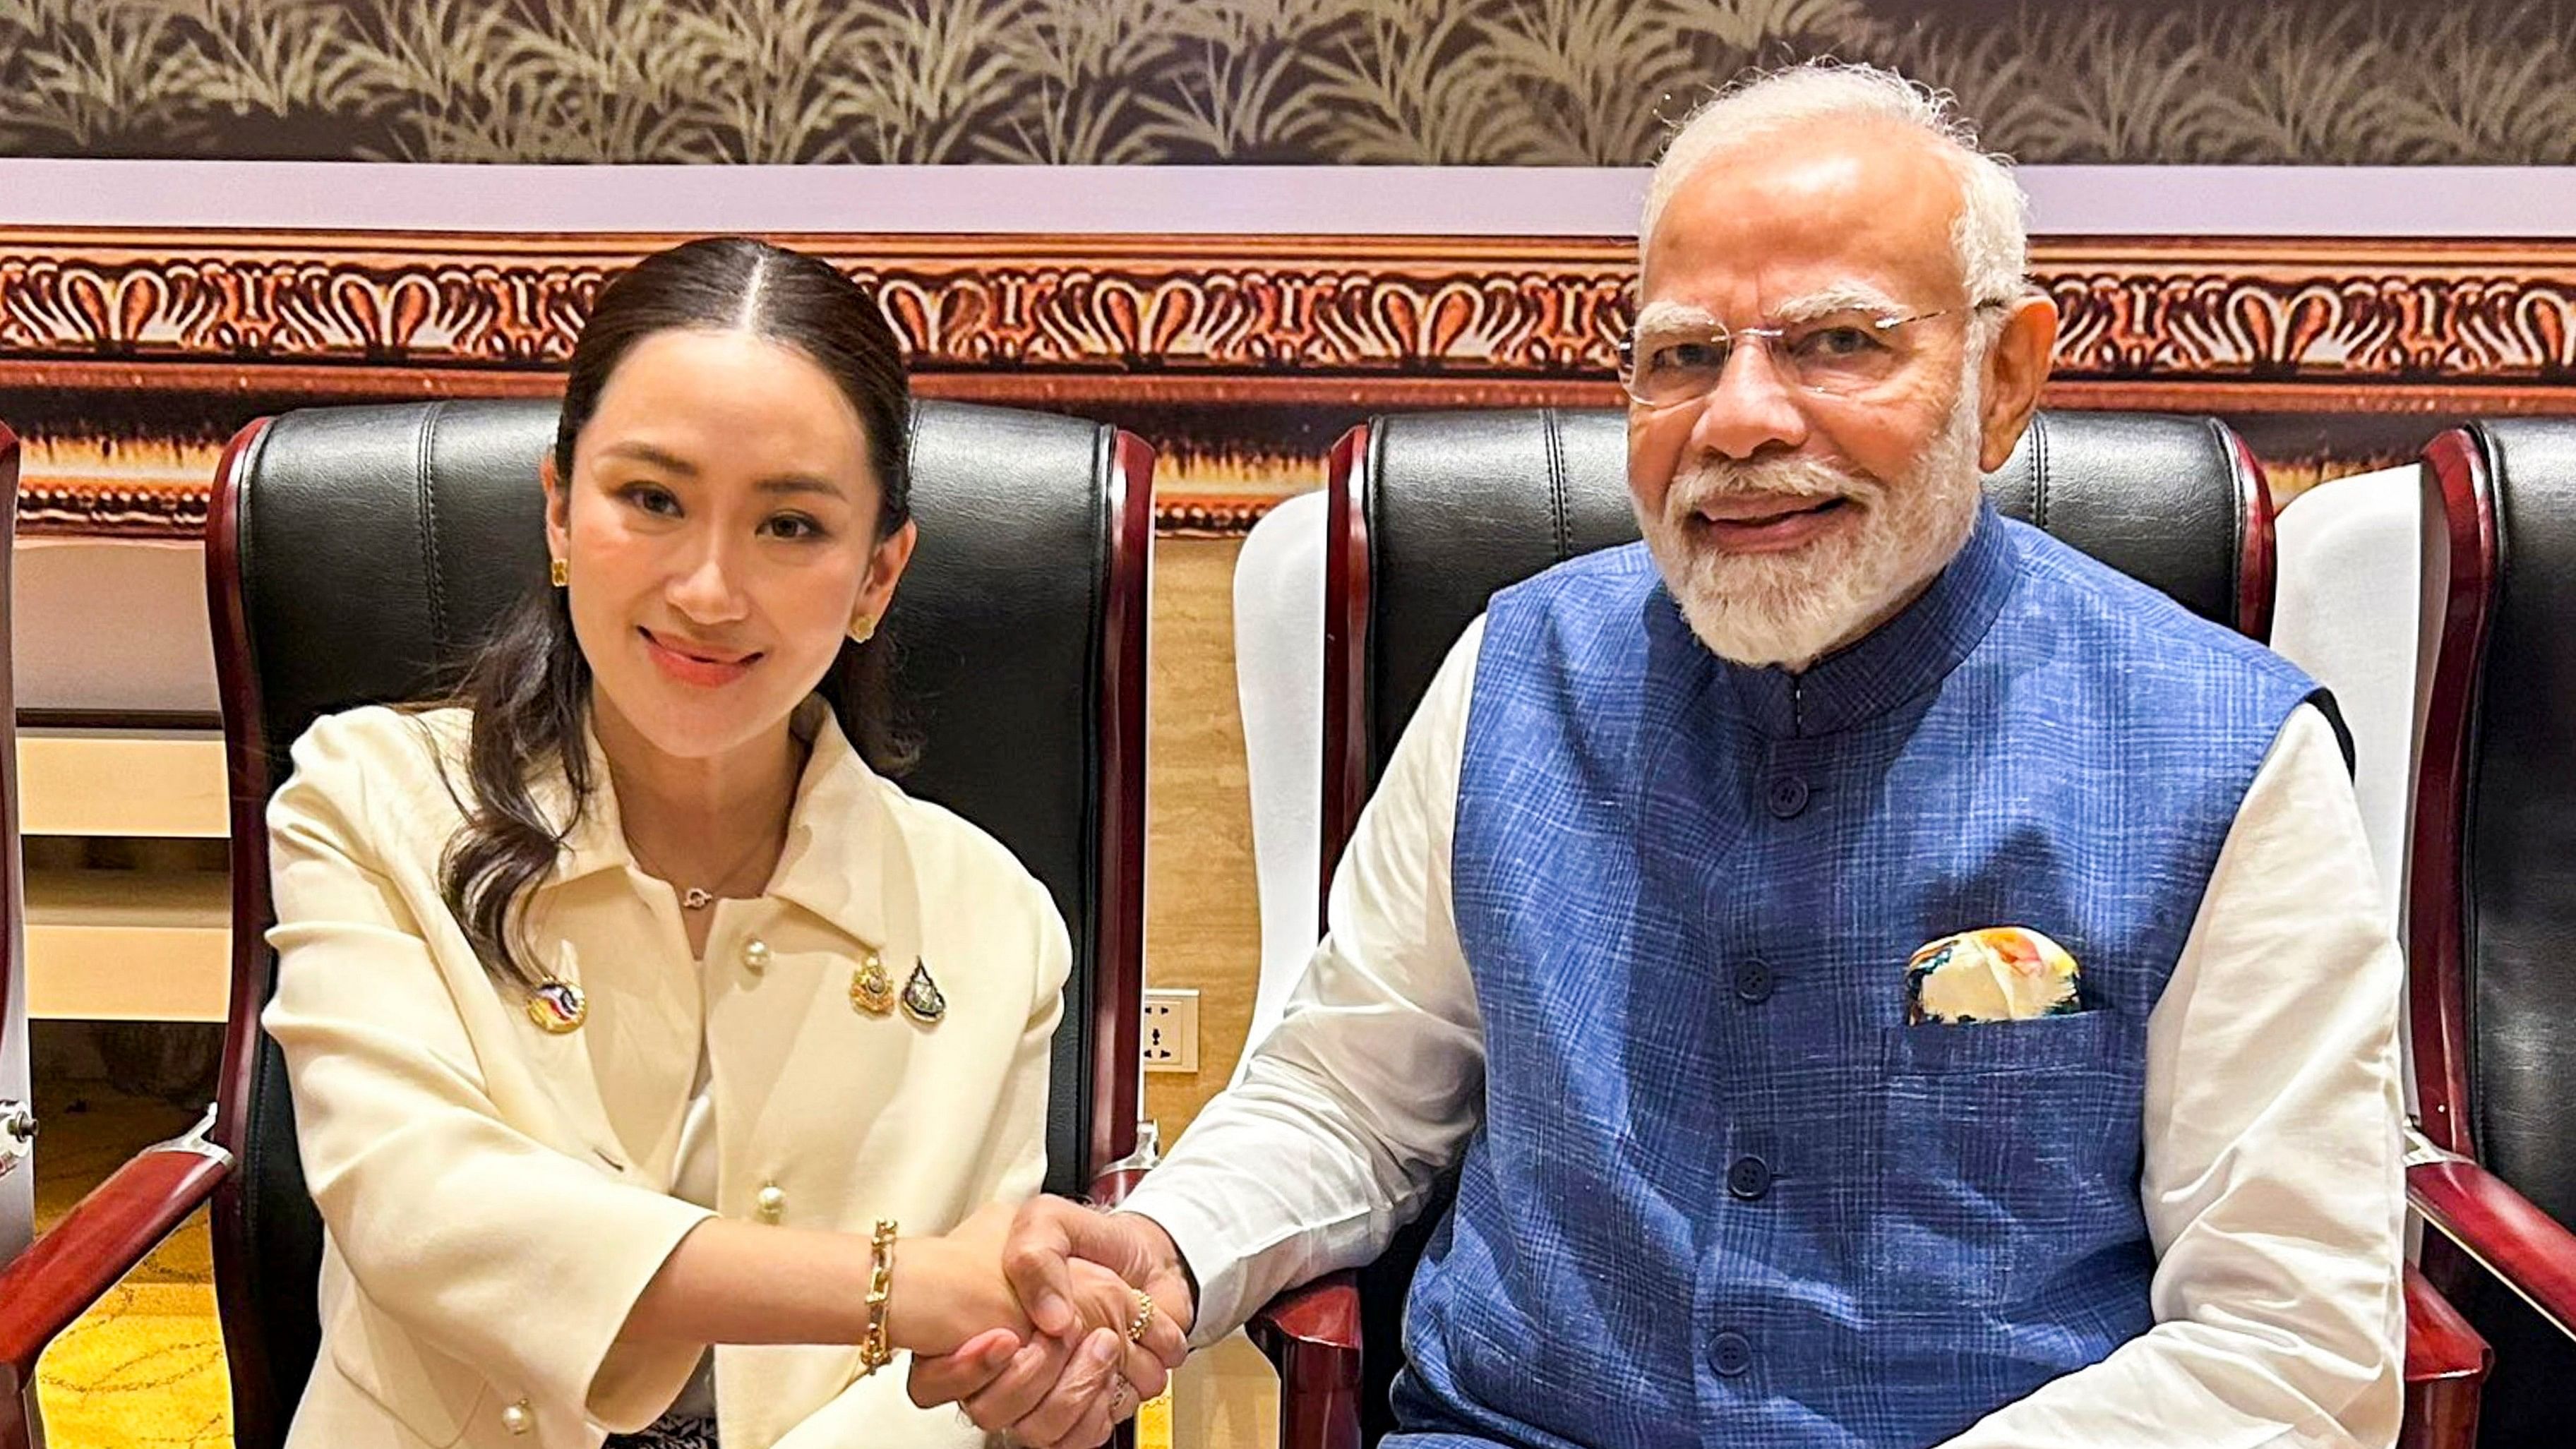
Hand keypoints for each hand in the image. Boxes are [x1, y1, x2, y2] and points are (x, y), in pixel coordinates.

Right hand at [908, 1198, 1194, 1441]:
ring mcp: (1042, 1395)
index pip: (932, 1381)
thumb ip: (1035, 1256)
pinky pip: (1076, 1440)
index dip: (962, 1371)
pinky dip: (1098, 1412)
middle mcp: (1004, 1369)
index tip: (1007, 1337)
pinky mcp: (1082, 1411)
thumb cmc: (1092, 1244)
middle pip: (987, 1411)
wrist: (1146, 1258)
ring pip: (1033, 1432)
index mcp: (980, 1326)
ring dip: (1071, 1393)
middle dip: (1029, 1378)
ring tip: (1102, 1346)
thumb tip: (1047, 1319)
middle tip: (1067, 1331)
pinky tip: (1111, 1377)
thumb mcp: (1050, 1222)